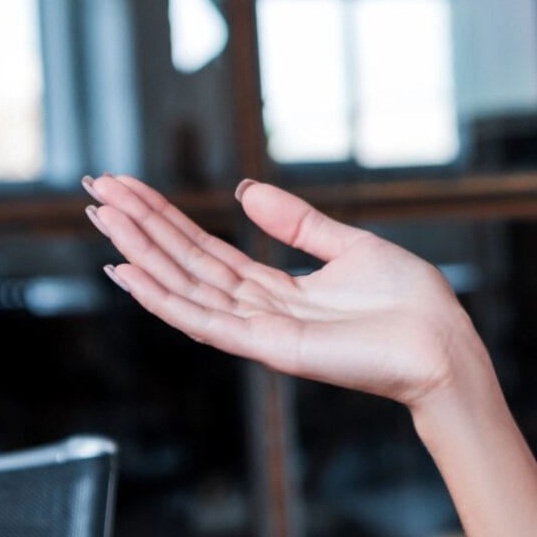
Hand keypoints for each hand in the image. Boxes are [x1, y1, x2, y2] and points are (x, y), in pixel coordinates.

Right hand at [84, 175, 484, 411]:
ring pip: (184, 287)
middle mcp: (259, 312)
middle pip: (184, 264)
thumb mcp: (348, 245)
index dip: (164, 219)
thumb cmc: (409, 304)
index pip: (205, 250)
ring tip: (101, 218)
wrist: (442, 344)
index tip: (126, 188)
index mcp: (277, 290)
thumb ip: (296, 222)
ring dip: (140, 253)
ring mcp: (260, 332)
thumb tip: (245, 190)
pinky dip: (163, 298)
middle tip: (94, 190)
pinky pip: (205, 320)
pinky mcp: (270, 347)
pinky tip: (129, 273)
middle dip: (139, 227)